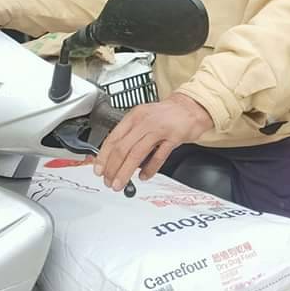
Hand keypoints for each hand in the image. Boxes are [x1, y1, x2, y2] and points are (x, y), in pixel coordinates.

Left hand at [94, 93, 213, 191]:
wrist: (191, 107)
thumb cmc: (167, 115)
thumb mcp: (144, 118)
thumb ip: (130, 134)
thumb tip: (114, 155)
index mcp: (134, 117)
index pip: (113, 138)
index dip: (103, 156)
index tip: (98, 170)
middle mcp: (144, 122)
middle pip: (122, 148)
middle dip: (112, 168)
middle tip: (109, 181)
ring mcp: (159, 130)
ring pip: (136, 154)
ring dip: (125, 172)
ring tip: (120, 184)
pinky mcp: (173, 138)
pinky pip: (159, 157)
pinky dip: (149, 169)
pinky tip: (143, 176)